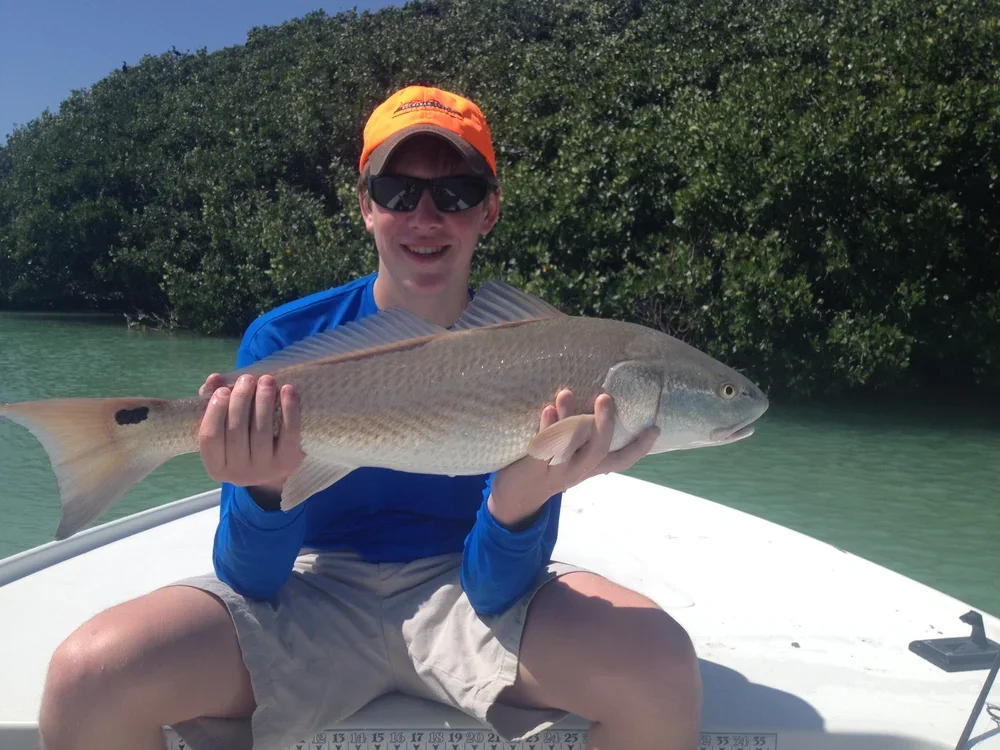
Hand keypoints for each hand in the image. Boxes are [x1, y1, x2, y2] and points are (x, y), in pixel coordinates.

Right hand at [197, 373, 304, 501]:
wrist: (277, 462)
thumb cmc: (245, 440)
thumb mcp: (226, 425)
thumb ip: (215, 402)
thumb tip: (214, 379)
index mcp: (216, 467)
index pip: (209, 437)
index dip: (215, 411)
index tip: (223, 390)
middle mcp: (238, 474)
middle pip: (236, 431)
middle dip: (241, 399)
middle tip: (247, 378)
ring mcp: (264, 470)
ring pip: (261, 431)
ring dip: (264, 400)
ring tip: (267, 380)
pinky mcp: (288, 462)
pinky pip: (289, 433)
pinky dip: (289, 408)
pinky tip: (288, 390)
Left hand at [488, 389, 658, 529]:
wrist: (515, 498)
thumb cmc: (547, 468)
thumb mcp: (571, 460)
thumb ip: (584, 441)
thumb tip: (597, 406)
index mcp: (589, 467)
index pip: (620, 460)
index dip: (639, 447)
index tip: (655, 428)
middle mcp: (577, 470)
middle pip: (598, 451)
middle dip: (603, 424)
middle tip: (605, 398)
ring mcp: (555, 470)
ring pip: (568, 447)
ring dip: (568, 419)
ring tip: (567, 393)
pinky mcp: (533, 467)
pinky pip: (542, 448)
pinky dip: (545, 427)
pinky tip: (548, 409)